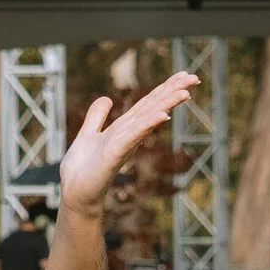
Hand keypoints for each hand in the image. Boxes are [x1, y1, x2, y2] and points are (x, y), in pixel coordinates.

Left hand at [58, 73, 194, 216]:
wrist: (75, 194)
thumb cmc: (83, 170)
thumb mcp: (88, 135)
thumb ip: (96, 117)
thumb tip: (106, 99)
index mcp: (124, 128)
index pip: (148, 104)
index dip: (165, 88)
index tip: (184, 75)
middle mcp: (129, 134)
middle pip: (153, 108)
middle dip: (173, 92)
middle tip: (195, 78)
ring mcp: (124, 144)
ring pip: (148, 119)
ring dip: (166, 105)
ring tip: (185, 92)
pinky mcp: (115, 154)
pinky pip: (133, 135)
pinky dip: (148, 124)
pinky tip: (163, 115)